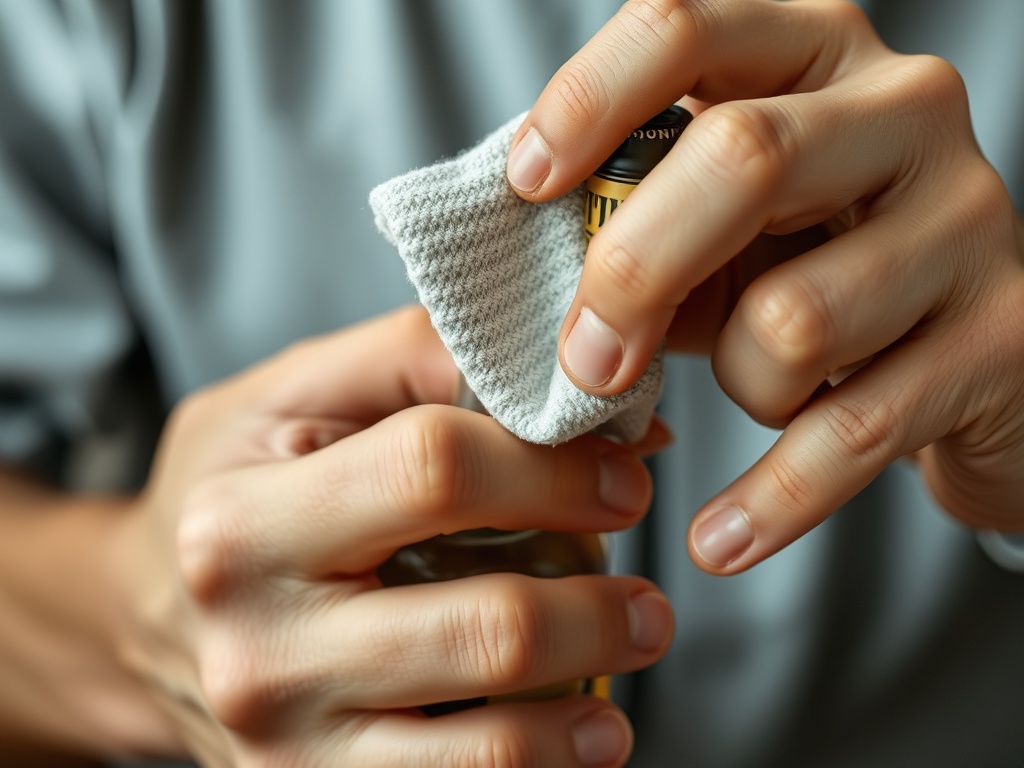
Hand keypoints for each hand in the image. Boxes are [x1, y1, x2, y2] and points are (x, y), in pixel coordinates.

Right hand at [111, 306, 670, 766]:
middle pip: (486, 626)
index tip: (620, 476)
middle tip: (650, 590)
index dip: (554, 468)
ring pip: (489, 745)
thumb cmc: (230, 487)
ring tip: (631, 651)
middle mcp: (258, 650)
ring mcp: (286, 749)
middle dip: (602, 603)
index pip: (434, 473)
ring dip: (595, 699)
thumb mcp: (292, 393)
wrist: (138, 617)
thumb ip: (415, 354)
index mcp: (244, 524)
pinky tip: (583, 728)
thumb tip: (562, 382)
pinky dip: (544, 767)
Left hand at [506, 0, 1023, 571]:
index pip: (685, 27)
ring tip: (756, 386)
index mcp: (810, 55)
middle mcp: (902, 110)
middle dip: (632, 273)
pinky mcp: (1003, 336)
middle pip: (741, 159)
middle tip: (581, 360)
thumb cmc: (807, 271)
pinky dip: (772, 500)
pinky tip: (717, 539)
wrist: (965, 350)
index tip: (524, 185)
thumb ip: (634, 221)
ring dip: (738, 381)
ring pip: (796, 317)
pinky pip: (856, 430)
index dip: (589, 101)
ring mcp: (967, 218)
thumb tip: (513, 262)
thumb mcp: (719, 228)